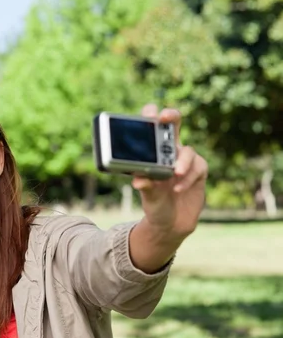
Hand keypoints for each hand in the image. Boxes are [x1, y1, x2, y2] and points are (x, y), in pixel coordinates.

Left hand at [132, 104, 207, 238]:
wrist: (171, 223)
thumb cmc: (156, 203)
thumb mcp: (147, 195)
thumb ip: (145, 186)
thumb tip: (138, 180)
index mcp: (153, 153)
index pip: (152, 128)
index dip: (152, 116)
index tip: (149, 115)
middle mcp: (170, 152)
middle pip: (174, 124)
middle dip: (171, 116)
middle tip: (166, 118)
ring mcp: (185, 161)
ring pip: (188, 151)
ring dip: (182, 161)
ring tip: (176, 173)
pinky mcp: (199, 172)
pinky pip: (197, 168)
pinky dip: (188, 178)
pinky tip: (178, 188)